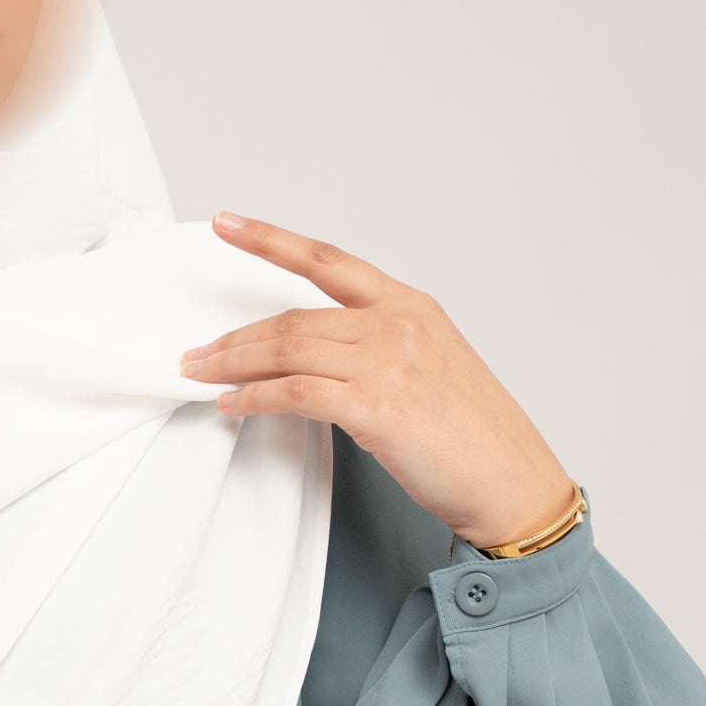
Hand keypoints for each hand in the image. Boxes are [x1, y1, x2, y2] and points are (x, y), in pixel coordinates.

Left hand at [181, 213, 577, 553]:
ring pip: (286, 350)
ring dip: (233, 365)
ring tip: (201, 375)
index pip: (328, 260)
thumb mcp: (430, 366)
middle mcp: (397, 324)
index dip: (270, 240)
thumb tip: (315, 357)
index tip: (227, 224)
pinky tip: (233, 405)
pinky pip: (294, 393)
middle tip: (196, 352)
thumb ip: (379, 347)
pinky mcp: (375, 406)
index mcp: (411, 306)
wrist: (509, 481)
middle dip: (235, 336)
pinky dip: (254, 398)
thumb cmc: (472, 436)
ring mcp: (387, 362)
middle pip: (293, 316)